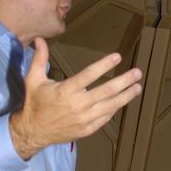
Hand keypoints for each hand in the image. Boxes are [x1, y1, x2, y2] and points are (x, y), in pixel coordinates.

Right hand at [9, 38, 141, 159]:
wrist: (32, 132)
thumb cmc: (34, 103)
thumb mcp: (33, 79)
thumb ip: (39, 59)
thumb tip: (39, 39)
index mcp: (65, 90)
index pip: (89, 75)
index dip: (104, 65)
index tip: (117, 57)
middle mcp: (78, 105)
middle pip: (107, 91)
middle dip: (125, 81)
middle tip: (137, 73)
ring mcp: (84, 119)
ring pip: (111, 106)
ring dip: (126, 95)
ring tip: (138, 87)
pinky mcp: (87, 129)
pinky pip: (106, 117)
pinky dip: (115, 108)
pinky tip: (122, 100)